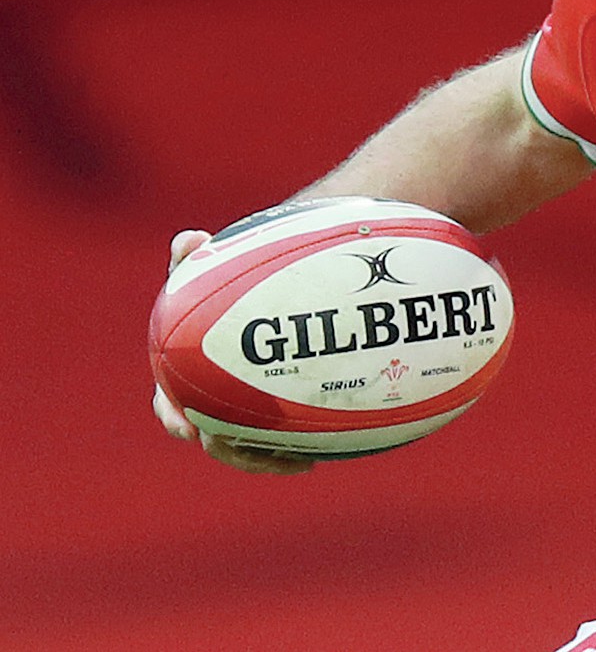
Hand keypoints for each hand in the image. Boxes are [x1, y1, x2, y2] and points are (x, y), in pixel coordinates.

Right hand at [154, 229, 314, 474]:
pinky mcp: (278, 421)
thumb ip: (195, 259)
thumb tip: (189, 239)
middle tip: (249, 449)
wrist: (272, 290)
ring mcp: (246, 414)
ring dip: (267, 459)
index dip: (175, 417)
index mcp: (186, 376)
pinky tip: (321, 454)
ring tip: (299, 461)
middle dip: (226, 448)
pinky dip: (297, 451)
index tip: (186, 426)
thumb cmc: (233, 281)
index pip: (169, 404)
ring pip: (250, 449)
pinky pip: (285, 443)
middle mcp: (211, 401)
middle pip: (211, 436)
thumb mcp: (212, 267)